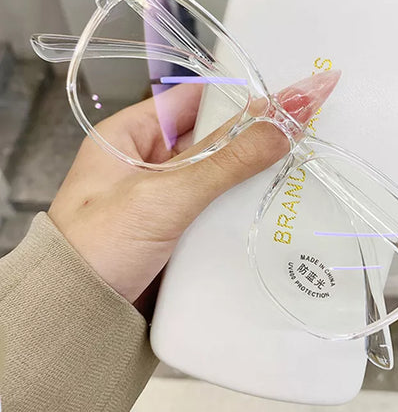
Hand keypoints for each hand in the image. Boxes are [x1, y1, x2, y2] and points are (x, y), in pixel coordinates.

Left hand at [48, 71, 339, 312]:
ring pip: (219, 172)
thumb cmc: (101, 244)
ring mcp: (164, 195)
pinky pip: (217, 204)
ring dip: (253, 173)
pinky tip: (277, 200)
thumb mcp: (167, 194)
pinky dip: (243, 203)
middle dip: (254, 135)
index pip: (193, 98)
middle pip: (212, 136)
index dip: (237, 93)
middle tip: (306, 130)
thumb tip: (288, 119)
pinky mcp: (177, 227)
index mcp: (132, 134)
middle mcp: (149, 160)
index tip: (283, 93)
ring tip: (303, 162)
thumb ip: (228, 159)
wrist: (78, 318)